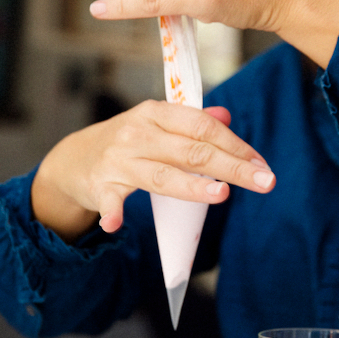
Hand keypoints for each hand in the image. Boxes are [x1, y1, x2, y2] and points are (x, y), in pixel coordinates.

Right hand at [31, 101, 274, 240]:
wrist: (73, 158)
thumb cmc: (128, 142)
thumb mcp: (158, 124)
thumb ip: (192, 122)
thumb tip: (227, 116)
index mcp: (157, 114)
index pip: (204, 127)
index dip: (236, 145)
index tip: (262, 164)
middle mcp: (139, 133)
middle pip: (193, 151)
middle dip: (233, 167)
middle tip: (265, 182)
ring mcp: (119, 160)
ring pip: (162, 175)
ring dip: (192, 186)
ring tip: (221, 195)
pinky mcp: (100, 185)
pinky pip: (108, 200)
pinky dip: (111, 212)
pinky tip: (116, 223)